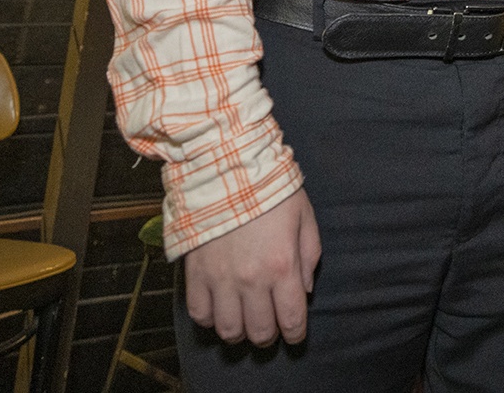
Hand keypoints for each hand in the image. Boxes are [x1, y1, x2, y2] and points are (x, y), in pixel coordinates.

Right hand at [184, 188, 323, 345]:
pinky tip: (219, 309)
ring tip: (243, 320)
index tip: (294, 334)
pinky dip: (210, 319)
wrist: (225, 166)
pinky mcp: (195, 273)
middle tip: (269, 325)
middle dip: (268, 336)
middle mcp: (251, 280)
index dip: (295, 334)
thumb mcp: (304, 216)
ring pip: (228, 330)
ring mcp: (220, 279)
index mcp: (282, 266)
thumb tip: (304, 290)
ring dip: (239, 332)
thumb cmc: (270, 188)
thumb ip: (309, 256)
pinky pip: (199, 313)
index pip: (292, 320)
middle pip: (259, 332)